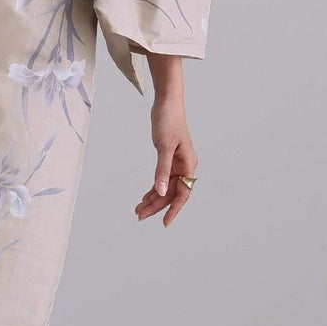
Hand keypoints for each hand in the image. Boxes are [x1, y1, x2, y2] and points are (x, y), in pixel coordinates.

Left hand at [135, 97, 198, 227]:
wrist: (167, 103)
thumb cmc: (168, 121)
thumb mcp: (164, 147)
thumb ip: (162, 170)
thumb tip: (160, 192)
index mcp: (188, 165)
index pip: (182, 193)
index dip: (174, 209)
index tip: (164, 222)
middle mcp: (185, 166)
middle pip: (171, 192)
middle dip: (156, 205)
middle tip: (139, 216)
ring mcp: (177, 163)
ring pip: (165, 187)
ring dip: (153, 199)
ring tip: (138, 210)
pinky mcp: (168, 158)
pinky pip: (162, 179)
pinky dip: (153, 188)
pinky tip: (144, 197)